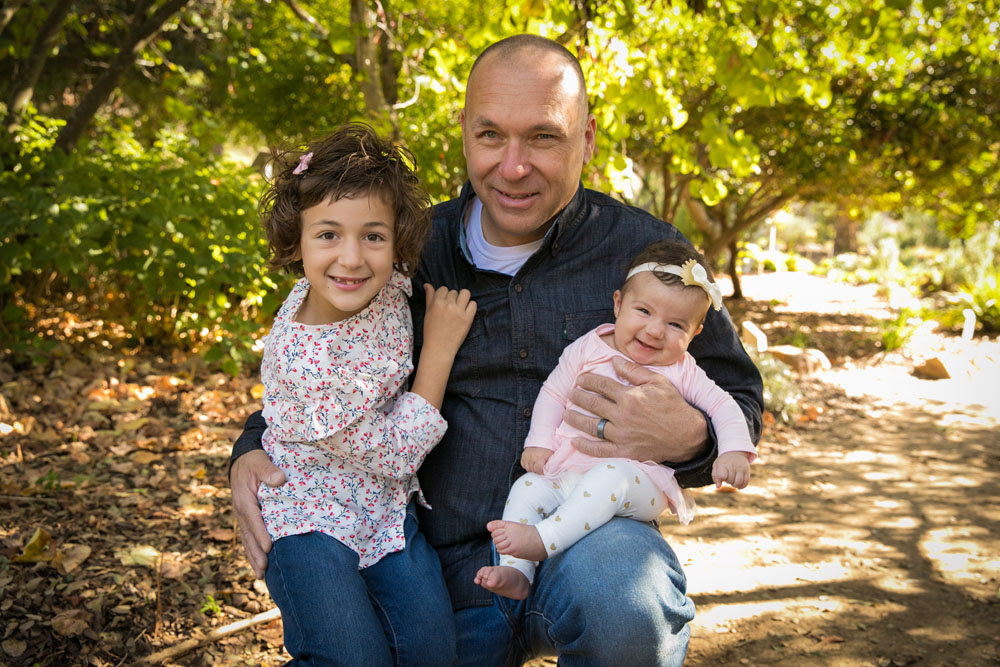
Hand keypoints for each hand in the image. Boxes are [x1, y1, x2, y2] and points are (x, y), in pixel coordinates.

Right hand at [230, 449, 285, 578]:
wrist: (242, 460)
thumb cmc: (254, 461)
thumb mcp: (259, 461)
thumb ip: (268, 470)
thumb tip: (279, 479)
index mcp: (244, 498)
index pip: (253, 519)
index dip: (261, 534)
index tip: (269, 547)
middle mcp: (241, 510)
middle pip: (249, 535)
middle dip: (256, 553)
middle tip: (264, 570)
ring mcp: (243, 516)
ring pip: (248, 540)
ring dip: (254, 557)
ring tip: (261, 575)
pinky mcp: (247, 519)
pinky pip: (249, 538)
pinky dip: (253, 552)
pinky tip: (259, 566)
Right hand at [422, 284, 476, 355]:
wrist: (439, 348)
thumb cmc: (431, 331)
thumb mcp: (427, 313)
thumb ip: (429, 297)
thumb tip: (427, 284)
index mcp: (437, 302)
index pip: (443, 289)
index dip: (444, 296)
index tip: (444, 304)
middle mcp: (448, 305)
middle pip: (454, 292)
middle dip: (453, 298)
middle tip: (450, 310)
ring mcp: (459, 311)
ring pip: (466, 293)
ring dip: (463, 298)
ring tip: (460, 307)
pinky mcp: (468, 319)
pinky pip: (473, 304)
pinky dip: (470, 306)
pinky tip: (465, 313)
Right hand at [520, 447, 551, 473]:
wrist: (541, 440)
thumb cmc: (547, 449)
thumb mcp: (551, 456)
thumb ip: (550, 464)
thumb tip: (548, 472)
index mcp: (539, 457)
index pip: (537, 470)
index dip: (540, 472)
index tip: (542, 471)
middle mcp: (532, 456)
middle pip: (532, 469)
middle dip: (536, 470)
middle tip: (539, 468)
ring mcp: (527, 455)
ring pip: (527, 468)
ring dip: (531, 468)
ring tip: (535, 466)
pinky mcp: (523, 454)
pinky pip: (523, 464)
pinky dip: (526, 465)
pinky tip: (531, 463)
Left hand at [564, 356, 707, 462]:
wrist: (686, 435)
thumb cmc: (673, 405)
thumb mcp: (658, 381)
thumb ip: (634, 371)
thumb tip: (614, 360)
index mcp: (630, 397)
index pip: (601, 385)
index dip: (588, 380)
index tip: (580, 379)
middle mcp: (623, 416)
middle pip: (592, 404)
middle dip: (578, 397)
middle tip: (570, 394)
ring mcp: (622, 435)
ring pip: (592, 426)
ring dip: (576, 419)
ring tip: (567, 414)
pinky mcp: (625, 451)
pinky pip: (600, 450)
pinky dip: (585, 447)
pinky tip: (574, 442)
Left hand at [712, 451, 750, 488]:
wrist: (735, 452)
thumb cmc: (724, 462)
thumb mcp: (716, 466)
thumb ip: (715, 476)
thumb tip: (718, 486)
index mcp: (723, 463)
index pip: (722, 476)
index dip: (721, 479)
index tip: (721, 476)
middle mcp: (732, 465)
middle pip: (730, 480)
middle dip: (728, 481)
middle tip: (728, 477)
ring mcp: (740, 467)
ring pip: (739, 482)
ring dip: (735, 485)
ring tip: (733, 482)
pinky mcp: (747, 470)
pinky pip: (746, 481)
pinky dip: (742, 486)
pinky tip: (739, 486)